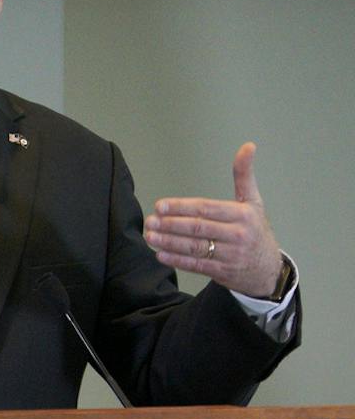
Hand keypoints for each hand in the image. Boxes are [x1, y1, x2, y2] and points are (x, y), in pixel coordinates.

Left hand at [144, 142, 284, 297]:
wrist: (268, 269)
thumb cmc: (255, 230)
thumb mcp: (253, 202)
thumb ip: (244, 176)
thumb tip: (248, 146)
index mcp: (244, 215)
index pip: (207, 209)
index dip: (181, 207)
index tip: (159, 205)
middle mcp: (239, 235)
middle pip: (198, 228)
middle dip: (170, 224)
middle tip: (150, 221)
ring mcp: (231, 255)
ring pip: (195, 247)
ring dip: (169, 242)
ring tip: (150, 236)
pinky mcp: (223, 272)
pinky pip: (197, 265)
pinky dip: (177, 260)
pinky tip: (160, 254)